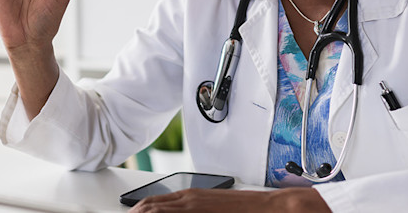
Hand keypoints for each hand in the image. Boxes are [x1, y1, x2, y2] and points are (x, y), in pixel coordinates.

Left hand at [129, 187, 329, 212]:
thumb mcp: (212, 206)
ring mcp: (194, 206)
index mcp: (190, 196)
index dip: (138, 211)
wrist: (269, 206)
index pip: (152, 203)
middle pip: (149, 207)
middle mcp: (188, 199)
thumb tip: (177, 211)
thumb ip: (192, 210)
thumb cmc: (244, 209)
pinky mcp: (201, 212)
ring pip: (156, 211)